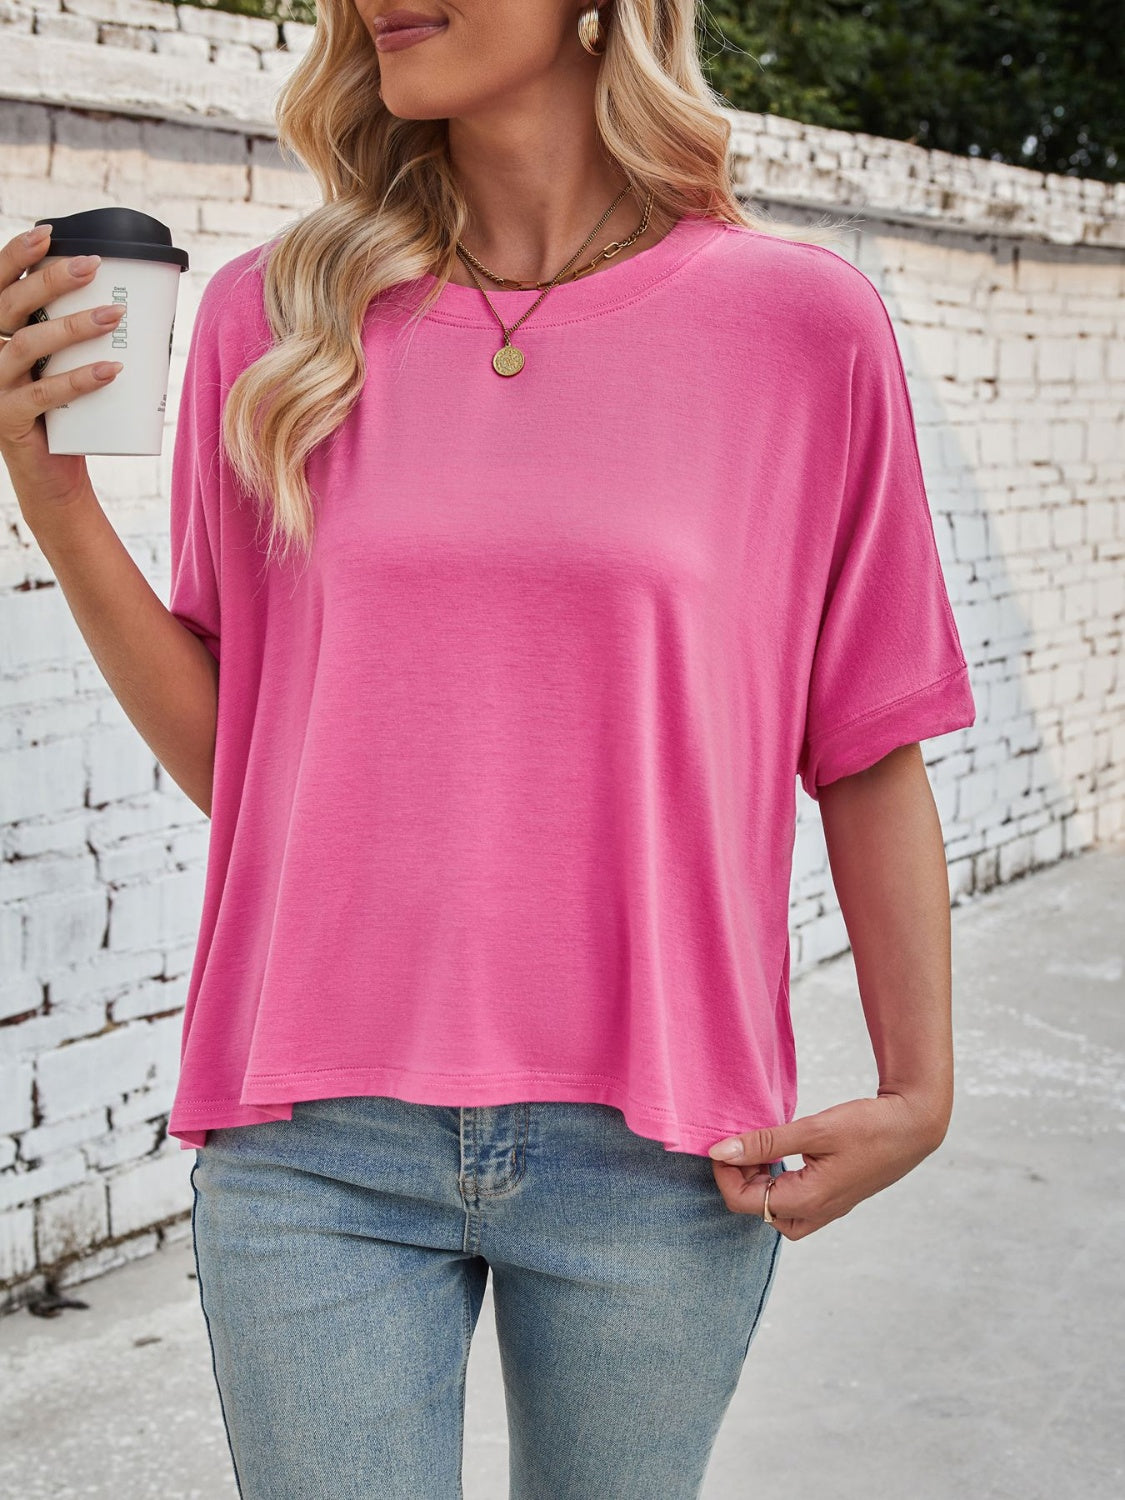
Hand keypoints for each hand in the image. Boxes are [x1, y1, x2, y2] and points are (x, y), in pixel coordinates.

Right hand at [0, 224, 124, 512]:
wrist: (52, 473)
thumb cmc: (64, 411)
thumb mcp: (63, 365)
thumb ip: (74, 334)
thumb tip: (130, 299)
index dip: (16, 256)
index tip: (49, 233)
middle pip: (12, 305)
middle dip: (52, 280)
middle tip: (95, 267)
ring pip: (27, 344)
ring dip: (73, 325)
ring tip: (115, 315)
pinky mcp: (9, 419)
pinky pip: (43, 395)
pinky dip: (79, 379)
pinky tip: (110, 370)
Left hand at [707, 1090, 949, 1240]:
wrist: (912, 1128)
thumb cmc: (867, 1127)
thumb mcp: (813, 1130)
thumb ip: (765, 1143)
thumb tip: (721, 1151)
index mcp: (807, 1201)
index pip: (744, 1202)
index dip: (725, 1173)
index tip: (723, 1143)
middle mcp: (815, 1214)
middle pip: (756, 1210)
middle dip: (738, 1179)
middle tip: (742, 1143)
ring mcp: (826, 1210)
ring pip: (773, 1211)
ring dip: (757, 1182)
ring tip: (758, 1148)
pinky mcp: (832, 1200)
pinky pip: (792, 1203)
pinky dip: (776, 1182)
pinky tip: (778, 1156)